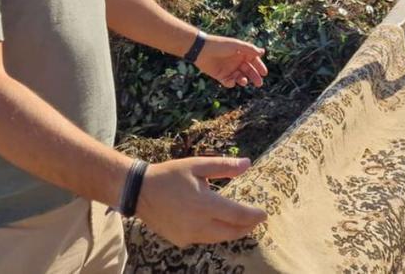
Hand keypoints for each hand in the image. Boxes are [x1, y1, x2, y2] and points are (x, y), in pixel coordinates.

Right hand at [135, 157, 266, 246]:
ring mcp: (189, 235)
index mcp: (205, 204)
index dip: (254, 216)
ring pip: (219, 238)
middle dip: (247, 227)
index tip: (264, 214)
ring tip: (241, 223)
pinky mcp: (181, 240)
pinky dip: (215, 233)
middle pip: (232, 232)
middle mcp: (199, 224)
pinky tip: (217, 225)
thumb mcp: (197, 165)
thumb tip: (248, 163)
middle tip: (256, 220)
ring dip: (232, 231)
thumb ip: (224, 166)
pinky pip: (204, 239)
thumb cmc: (170, 175)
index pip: (238, 215)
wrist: (139, 192)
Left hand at [195, 35, 266, 87]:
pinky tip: (231, 81)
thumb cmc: (220, 45)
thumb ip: (250, 49)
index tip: (264, 73)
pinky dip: (231, 83)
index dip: (259, 67)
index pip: (254, 61)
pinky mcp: (221, 76)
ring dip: (243, 80)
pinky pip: (229, 82)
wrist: (202, 50)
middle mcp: (236, 61)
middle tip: (259, 83)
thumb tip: (263, 52)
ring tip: (243, 80)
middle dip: (254, 77)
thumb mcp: (236, 45)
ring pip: (240, 77)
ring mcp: (229, 69)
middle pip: (249, 71)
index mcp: (241, 53)